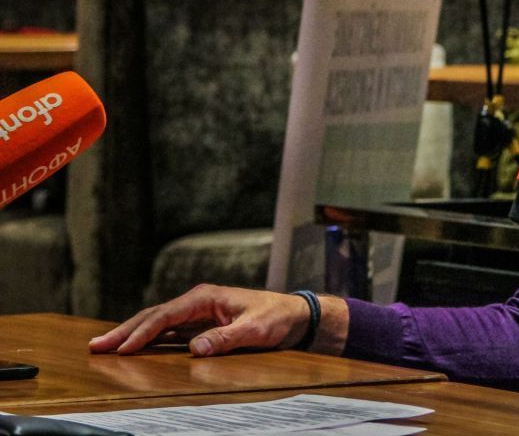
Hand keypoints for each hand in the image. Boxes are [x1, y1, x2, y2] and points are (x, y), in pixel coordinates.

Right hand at [87, 284, 339, 356]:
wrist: (294, 315)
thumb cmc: (276, 317)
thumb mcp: (254, 329)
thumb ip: (225, 338)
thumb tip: (194, 349)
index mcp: (206, 297)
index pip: (165, 315)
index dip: (142, 333)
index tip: (122, 349)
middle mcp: (198, 302)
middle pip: (154, 316)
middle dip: (125, 331)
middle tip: (96, 346)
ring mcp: (198, 313)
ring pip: (158, 324)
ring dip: (132, 335)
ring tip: (105, 347)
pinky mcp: (201, 324)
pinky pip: (169, 332)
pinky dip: (149, 339)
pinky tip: (134, 349)